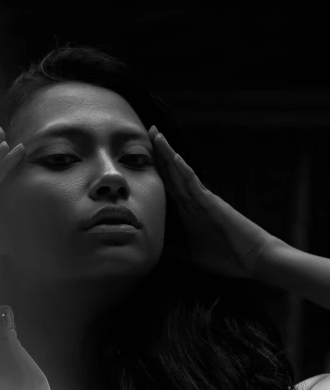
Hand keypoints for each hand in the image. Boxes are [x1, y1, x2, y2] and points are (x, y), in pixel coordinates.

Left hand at [149, 126, 281, 279]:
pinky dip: (184, 170)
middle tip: (148, 129)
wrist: (253, 260)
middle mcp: (192, 201)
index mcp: (186, 212)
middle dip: (159, 153)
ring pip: (180, 173)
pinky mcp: (212, 203)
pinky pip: (195, 184)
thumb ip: (170, 249)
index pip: (166, 187)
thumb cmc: (224, 256)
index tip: (136, 156)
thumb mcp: (188, 254)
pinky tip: (174, 157)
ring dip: (168, 154)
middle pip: (171, 173)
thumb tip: (148, 250)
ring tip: (157, 135)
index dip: (153, 170)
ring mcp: (202, 200)